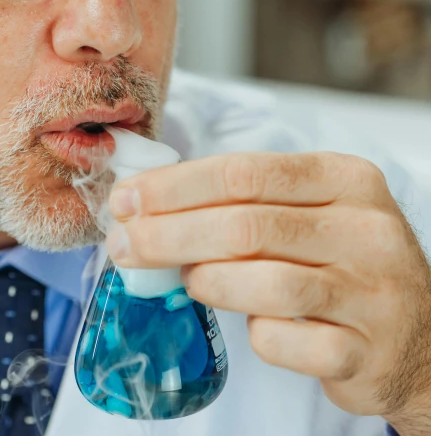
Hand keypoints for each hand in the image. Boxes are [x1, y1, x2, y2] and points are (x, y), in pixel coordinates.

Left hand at [106, 153, 430, 432]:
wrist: (417, 337)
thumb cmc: (340, 264)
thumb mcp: (307, 214)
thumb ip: (242, 204)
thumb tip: (146, 206)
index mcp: (345, 180)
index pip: (242, 172)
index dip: (173, 187)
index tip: (126, 199)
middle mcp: (365, 230)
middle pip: (244, 226)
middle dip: (168, 235)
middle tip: (123, 245)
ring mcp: (371, 293)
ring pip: (263, 284)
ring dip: (206, 282)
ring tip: (187, 280)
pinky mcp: (364, 352)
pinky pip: (282, 342)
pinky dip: (253, 335)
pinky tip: (252, 326)